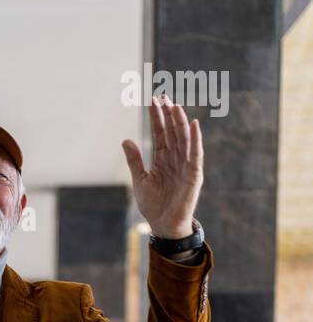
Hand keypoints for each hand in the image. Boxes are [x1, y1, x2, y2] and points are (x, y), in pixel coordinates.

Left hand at [122, 95, 203, 239]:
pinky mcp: (194, 174)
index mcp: (162, 159)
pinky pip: (196, 153)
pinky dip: (196, 139)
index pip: (160, 133)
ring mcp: (185, 164)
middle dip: (167, 114)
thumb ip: (134, 160)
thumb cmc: (153, 205)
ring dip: (179, 122)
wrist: (164, 225)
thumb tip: (125, 140)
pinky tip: (193, 124)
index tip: (152, 100)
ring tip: (174, 105)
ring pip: (183, 138)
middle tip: (162, 96)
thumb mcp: (140, 180)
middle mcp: (175, 158)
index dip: (157, 117)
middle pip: (172, 131)